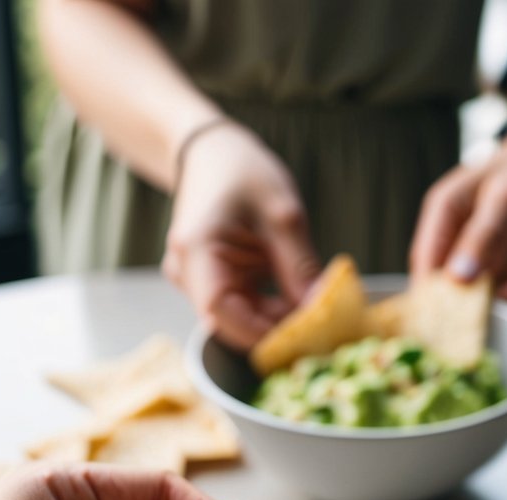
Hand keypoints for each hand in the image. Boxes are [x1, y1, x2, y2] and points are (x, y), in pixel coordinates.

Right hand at [163, 122, 321, 348]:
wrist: (213, 154)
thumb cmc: (242, 171)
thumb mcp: (283, 213)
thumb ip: (300, 265)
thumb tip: (318, 310)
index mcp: (197, 249)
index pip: (220, 311)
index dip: (258, 331)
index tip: (299, 337)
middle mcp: (188, 272)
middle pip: (229, 321)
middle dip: (272, 328)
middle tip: (317, 325)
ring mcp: (195, 280)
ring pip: (237, 319)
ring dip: (274, 319)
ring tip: (310, 305)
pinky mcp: (210, 283)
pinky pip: (240, 308)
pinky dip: (268, 309)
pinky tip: (293, 297)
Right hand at [409, 130, 506, 307]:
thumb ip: (484, 235)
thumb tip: (458, 278)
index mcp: (443, 218)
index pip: (425, 265)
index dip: (432, 297)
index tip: (449, 321)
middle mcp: (457, 247)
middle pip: (455, 295)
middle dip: (483, 302)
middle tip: (506, 293)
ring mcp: (483, 266)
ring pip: (492, 304)